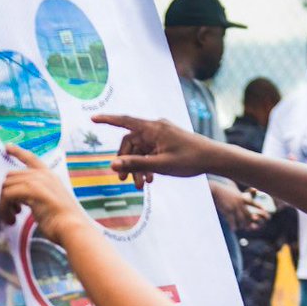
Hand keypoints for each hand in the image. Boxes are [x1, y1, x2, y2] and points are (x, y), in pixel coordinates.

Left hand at [0, 145, 87, 243]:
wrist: (73, 228)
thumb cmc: (63, 222)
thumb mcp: (50, 202)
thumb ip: (36, 195)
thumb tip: (19, 200)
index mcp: (49, 176)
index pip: (31, 158)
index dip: (17, 151)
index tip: (7, 147)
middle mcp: (43, 175)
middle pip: (11, 176)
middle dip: (5, 194)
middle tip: (12, 212)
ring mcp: (38, 181)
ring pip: (6, 186)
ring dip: (4, 204)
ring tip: (11, 218)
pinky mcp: (32, 190)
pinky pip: (8, 195)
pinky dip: (4, 208)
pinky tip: (10, 219)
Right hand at [91, 114, 219, 187]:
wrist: (213, 158)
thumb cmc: (189, 159)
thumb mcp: (160, 165)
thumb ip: (135, 164)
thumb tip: (113, 165)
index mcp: (153, 128)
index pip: (125, 121)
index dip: (108, 120)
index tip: (93, 119)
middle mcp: (155, 128)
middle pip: (130, 143)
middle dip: (126, 161)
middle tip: (125, 182)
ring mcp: (161, 135)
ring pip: (140, 150)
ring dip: (138, 167)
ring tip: (142, 186)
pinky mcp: (166, 142)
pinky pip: (149, 152)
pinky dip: (147, 165)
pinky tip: (151, 179)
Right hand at [210, 182, 268, 229]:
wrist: (214, 190)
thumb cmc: (222, 190)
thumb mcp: (232, 190)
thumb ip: (238, 193)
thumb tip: (241, 192)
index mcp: (241, 197)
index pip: (252, 203)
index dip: (259, 207)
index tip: (265, 211)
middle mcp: (239, 202)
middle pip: (248, 214)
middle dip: (250, 221)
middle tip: (251, 227)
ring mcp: (234, 207)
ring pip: (241, 219)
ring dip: (241, 225)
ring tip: (239, 228)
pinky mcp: (228, 211)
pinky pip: (232, 220)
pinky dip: (233, 226)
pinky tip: (233, 229)